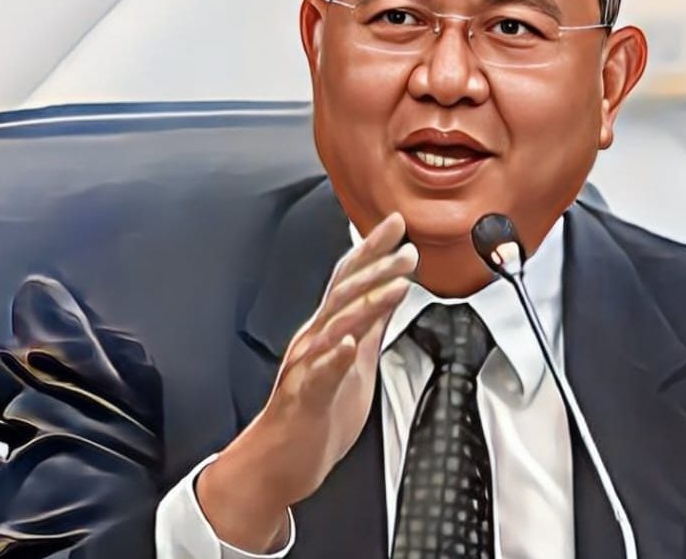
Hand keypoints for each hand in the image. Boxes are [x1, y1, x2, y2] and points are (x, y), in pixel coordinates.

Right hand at [197, 212, 416, 551]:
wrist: (280, 462)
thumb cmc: (316, 413)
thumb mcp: (355, 359)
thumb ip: (371, 323)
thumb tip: (393, 289)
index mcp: (327, 330)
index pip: (350, 279)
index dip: (372, 249)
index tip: (395, 223)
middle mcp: (314, 341)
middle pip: (344, 294)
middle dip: (376, 269)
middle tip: (406, 251)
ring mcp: (307, 368)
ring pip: (335, 327)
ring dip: (365, 304)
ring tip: (395, 286)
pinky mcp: (305, 399)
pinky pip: (318, 376)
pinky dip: (333, 358)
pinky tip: (347, 344)